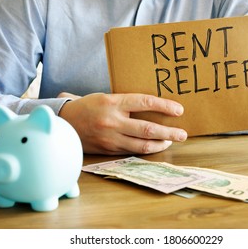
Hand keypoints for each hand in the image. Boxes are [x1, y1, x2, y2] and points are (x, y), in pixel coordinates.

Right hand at [57, 92, 186, 154]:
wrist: (65, 122)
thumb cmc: (87, 106)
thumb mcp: (106, 97)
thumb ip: (126, 102)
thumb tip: (152, 105)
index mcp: (112, 102)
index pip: (145, 102)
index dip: (165, 106)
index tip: (179, 110)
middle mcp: (112, 121)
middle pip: (148, 128)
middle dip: (169, 132)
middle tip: (183, 134)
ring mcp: (110, 137)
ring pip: (142, 144)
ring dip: (160, 144)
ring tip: (171, 141)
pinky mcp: (109, 150)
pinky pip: (132, 151)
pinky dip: (146, 150)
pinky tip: (155, 147)